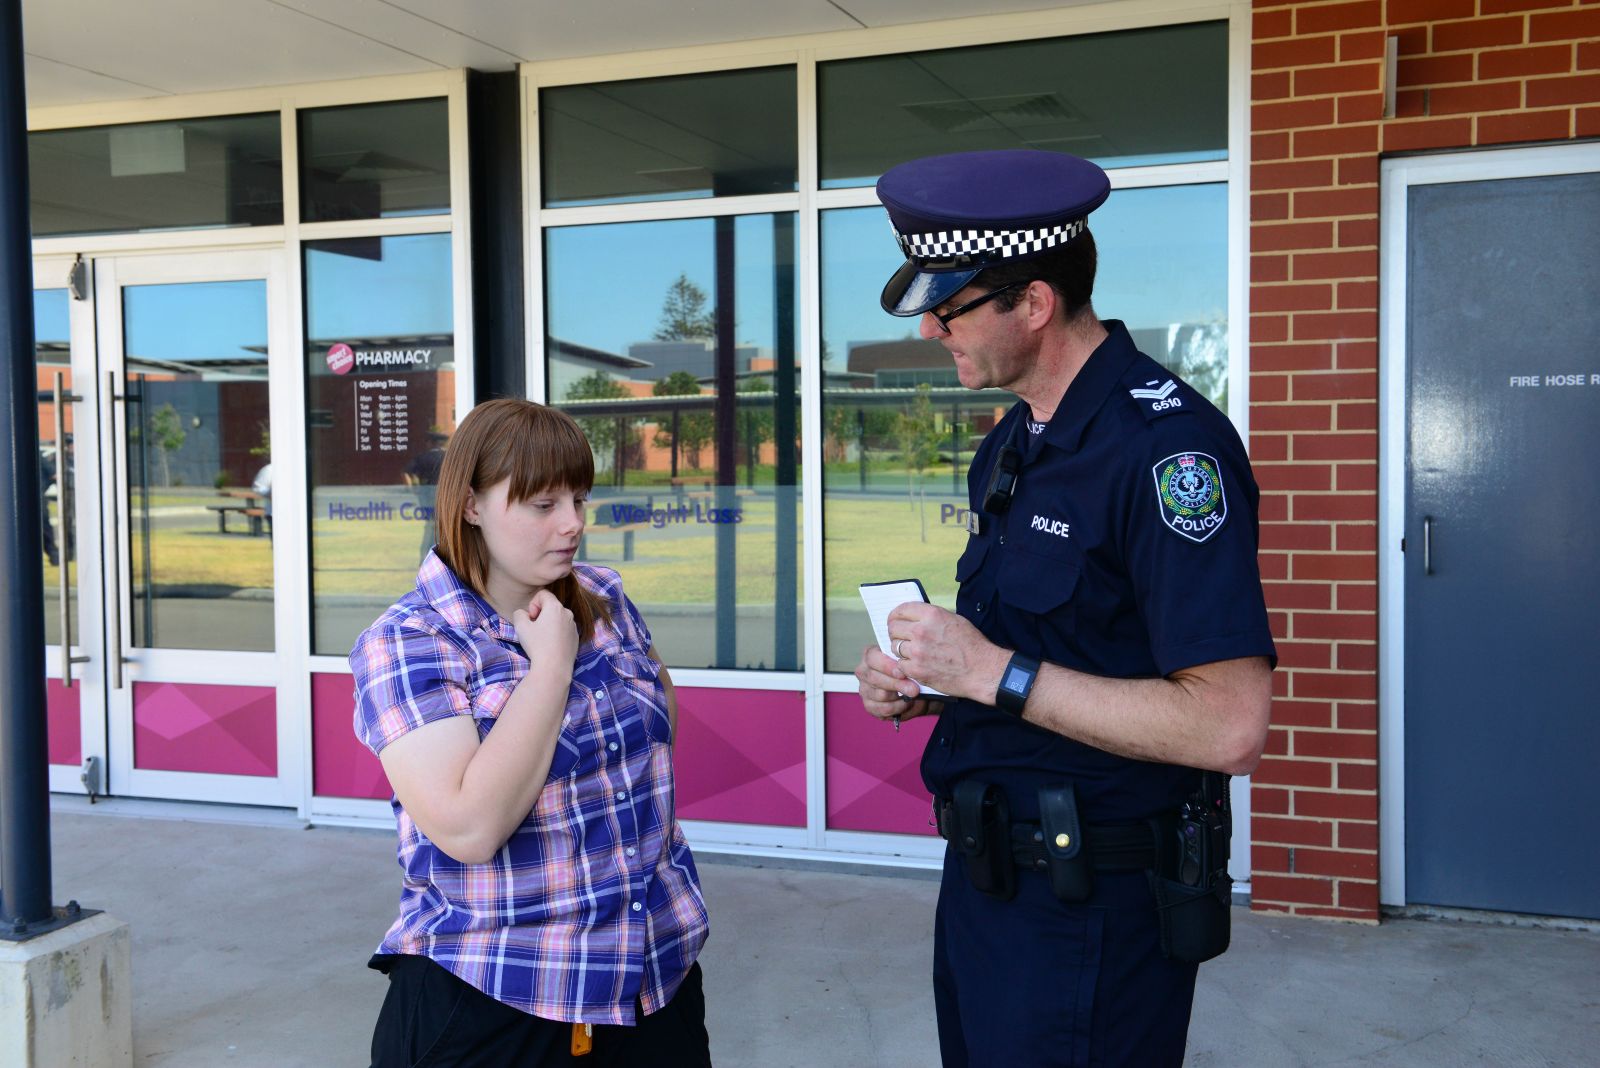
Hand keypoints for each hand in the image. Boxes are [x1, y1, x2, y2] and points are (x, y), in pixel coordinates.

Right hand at [511, 589, 577, 673]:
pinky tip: (551, 646)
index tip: (531, 618)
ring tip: (542, 639)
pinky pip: (564, 629)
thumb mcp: (520, 626)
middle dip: (541, 614)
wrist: (554, 668)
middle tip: (534, 629)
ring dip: (549, 624)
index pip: (543, 594)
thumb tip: (524, 614)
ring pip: (558, 618)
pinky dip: (557, 633)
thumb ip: (519, 614)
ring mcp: (574, 626)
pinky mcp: (576, 638)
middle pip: (551, 606)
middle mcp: (568, 613)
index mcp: (556, 607)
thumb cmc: (537, 645)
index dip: (533, 604)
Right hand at [854, 643, 935, 723]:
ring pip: (880, 695)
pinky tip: (906, 704)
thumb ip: (906, 657)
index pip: (872, 658)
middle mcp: (863, 672)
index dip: (887, 666)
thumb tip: (908, 658)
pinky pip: (883, 709)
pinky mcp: (869, 705)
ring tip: (913, 696)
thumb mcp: (909, 660)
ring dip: (900, 697)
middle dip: (896, 684)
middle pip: (874, 678)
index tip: (902, 673)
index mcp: (870, 655)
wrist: (914, 690)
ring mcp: (864, 690)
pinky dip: (898, 708)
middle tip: (914, 689)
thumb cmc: (909, 671)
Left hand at [882, 602, 1007, 704]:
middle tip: (902, 638)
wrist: (982, 670)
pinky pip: (900, 665)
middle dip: (896, 633)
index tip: (895, 620)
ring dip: (901, 650)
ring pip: (895, 647)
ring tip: (914, 653)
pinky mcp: (916, 670)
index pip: (901, 610)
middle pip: (893, 628)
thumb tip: (914, 617)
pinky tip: (917, 665)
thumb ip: (931, 617)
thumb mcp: (954, 619)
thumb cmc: (972, 645)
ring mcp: (917, 651)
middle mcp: (921, 631)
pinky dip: (906, 666)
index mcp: (932, 614)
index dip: (896, 616)